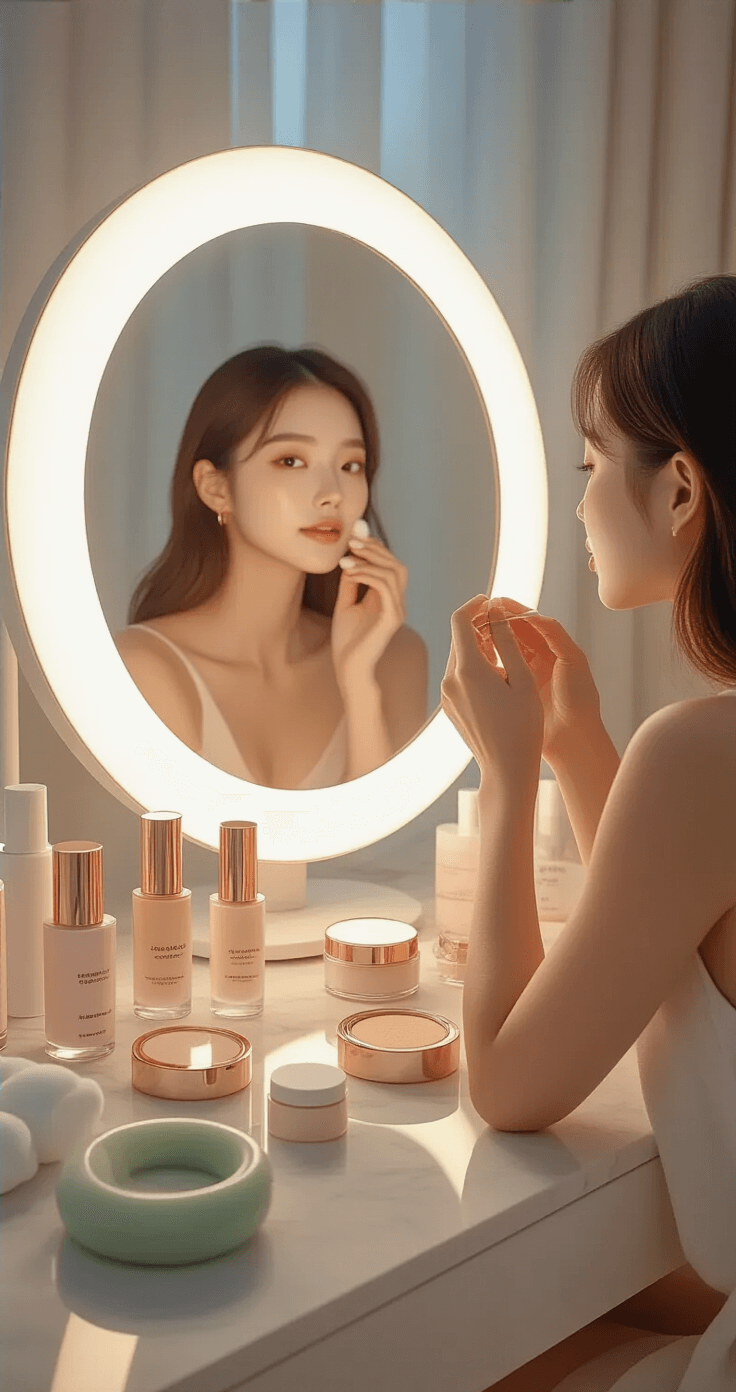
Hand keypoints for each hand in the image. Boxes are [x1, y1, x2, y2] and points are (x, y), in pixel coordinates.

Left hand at [331, 532, 406, 692]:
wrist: (349, 668)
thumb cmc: (347, 641)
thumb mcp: (345, 603)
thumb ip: (351, 582)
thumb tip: (350, 557)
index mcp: (389, 599)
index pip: (390, 565)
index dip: (375, 548)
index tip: (354, 536)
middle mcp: (398, 603)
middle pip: (397, 565)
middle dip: (375, 549)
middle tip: (351, 540)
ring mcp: (398, 611)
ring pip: (395, 573)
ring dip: (370, 560)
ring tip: (347, 557)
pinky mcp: (392, 619)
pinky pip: (386, 587)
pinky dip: (367, 575)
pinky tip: (349, 572)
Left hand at [441, 595, 543, 792]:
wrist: (507, 768)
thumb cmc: (523, 725)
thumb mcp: (522, 678)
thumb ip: (506, 641)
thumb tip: (495, 611)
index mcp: (468, 670)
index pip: (460, 620)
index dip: (475, 605)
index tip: (491, 602)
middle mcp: (450, 680)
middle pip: (458, 637)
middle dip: (478, 625)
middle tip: (504, 624)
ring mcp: (447, 695)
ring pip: (458, 656)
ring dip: (477, 646)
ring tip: (504, 651)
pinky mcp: (449, 707)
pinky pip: (458, 675)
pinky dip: (474, 666)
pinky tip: (497, 676)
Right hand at [486, 597, 602, 761]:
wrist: (575, 739)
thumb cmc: (580, 700)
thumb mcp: (572, 660)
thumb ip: (555, 634)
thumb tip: (533, 613)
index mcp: (553, 647)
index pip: (529, 622)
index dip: (512, 611)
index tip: (494, 602)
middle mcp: (538, 659)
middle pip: (513, 633)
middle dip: (496, 622)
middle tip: (477, 614)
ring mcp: (524, 677)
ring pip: (502, 651)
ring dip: (488, 640)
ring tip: (473, 632)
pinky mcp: (514, 694)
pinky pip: (497, 673)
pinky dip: (486, 663)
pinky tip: (474, 659)